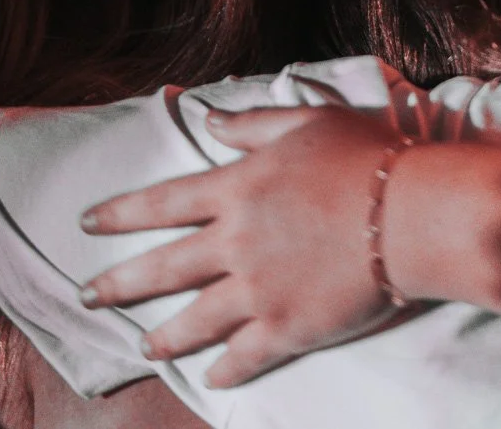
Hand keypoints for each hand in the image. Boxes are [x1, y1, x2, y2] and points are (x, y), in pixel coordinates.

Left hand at [78, 106, 410, 386]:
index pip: (162, 202)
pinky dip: (226, 369)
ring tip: (142, 347)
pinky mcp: (288, 327)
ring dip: (164, 336)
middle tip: (87, 296)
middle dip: (119, 283)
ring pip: (195, 319)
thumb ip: (252, 124)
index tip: (87, 224)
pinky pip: (246, 355)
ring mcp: (258, 289)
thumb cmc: (369, 157)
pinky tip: (212, 379)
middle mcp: (236, 241)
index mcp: (237, 188)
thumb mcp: (307, 123)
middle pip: (163, 267)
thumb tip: (207, 120)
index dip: (120, 213)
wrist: (413, 213)